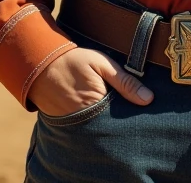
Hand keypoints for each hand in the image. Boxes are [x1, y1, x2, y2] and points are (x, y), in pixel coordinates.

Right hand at [27, 46, 153, 116]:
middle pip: (113, 127)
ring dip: (109, 121)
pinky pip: (88, 128)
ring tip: (113, 107)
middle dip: (122, 120)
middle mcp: (87, 120)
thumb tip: (148, 99)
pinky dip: (96, 122)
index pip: (123, 118)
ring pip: (101, 128)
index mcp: (98, 104)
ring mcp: (77, 124)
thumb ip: (125, 82)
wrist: (41, 65)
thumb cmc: (74, 62)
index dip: (133, 113)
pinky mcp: (70, 125)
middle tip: (130, 109)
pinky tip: (101, 111)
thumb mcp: (102, 64)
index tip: (144, 109)